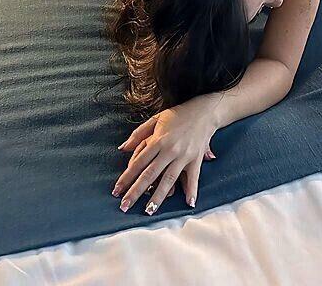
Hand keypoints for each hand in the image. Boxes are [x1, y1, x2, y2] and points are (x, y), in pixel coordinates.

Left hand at [113, 96, 217, 214]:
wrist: (204, 111)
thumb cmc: (178, 115)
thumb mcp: (156, 119)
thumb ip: (138, 134)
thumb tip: (122, 148)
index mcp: (158, 139)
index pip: (139, 162)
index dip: (126, 177)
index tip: (117, 191)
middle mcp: (170, 149)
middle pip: (150, 174)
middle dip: (136, 191)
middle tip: (125, 206)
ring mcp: (184, 156)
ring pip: (169, 179)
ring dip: (158, 196)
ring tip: (149, 210)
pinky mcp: (196, 159)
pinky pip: (193, 177)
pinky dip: (192, 190)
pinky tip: (188, 203)